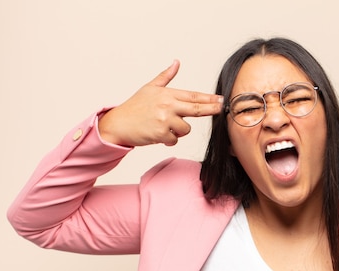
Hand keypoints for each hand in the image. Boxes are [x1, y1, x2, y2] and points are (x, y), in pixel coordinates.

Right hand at [99, 60, 223, 146]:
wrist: (118, 123)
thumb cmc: (134, 107)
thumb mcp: (150, 88)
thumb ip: (166, 76)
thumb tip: (176, 63)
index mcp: (167, 94)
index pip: (193, 96)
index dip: (209, 98)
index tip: (220, 99)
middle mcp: (167, 106)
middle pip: (196, 109)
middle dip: (211, 109)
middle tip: (220, 108)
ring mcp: (164, 120)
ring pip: (185, 129)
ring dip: (178, 131)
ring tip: (164, 127)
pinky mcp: (161, 134)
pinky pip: (175, 140)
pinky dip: (169, 140)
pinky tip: (158, 135)